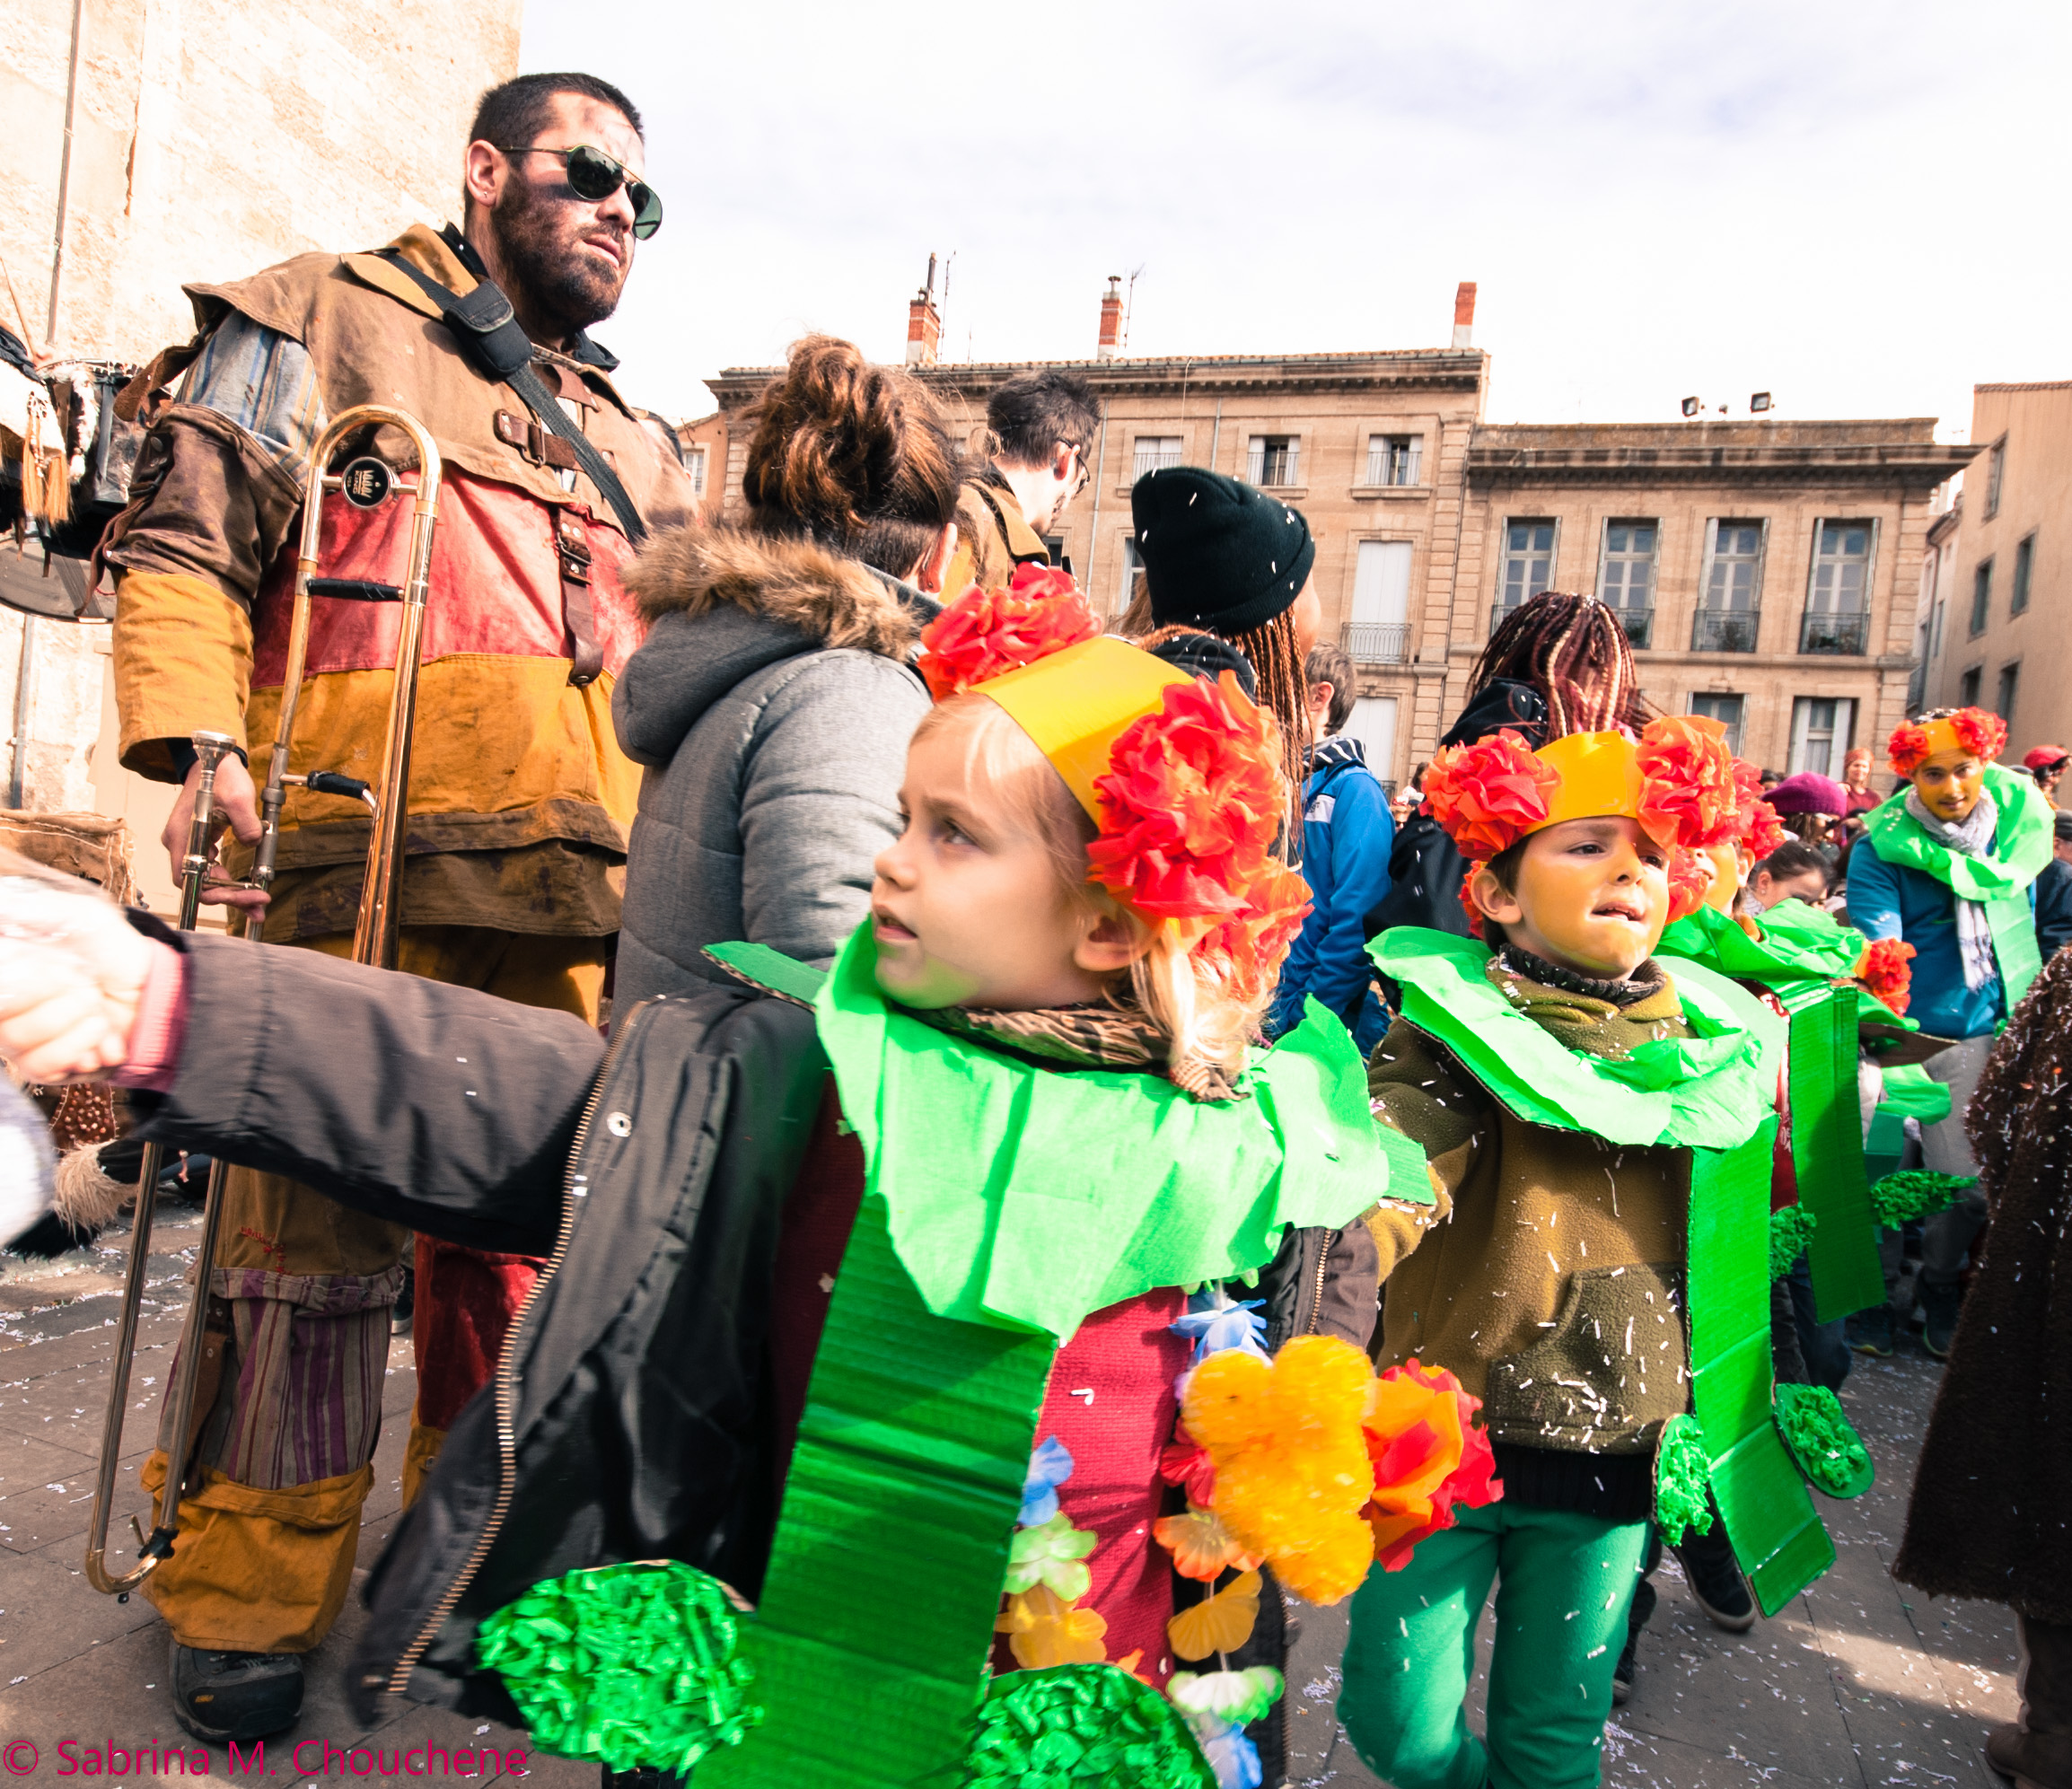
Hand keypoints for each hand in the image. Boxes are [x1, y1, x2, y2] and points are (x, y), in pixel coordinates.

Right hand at [0, 872, 154, 1080]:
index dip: (24, 980)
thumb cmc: (112, 948)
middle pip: (5, 1021)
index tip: (51, 964)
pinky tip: (101, 1034)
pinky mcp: (52, 1067)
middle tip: (85, 985)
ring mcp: (25, 1041)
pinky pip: (45, 1068)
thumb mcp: (76, 915)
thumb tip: (4, 905)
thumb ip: (32, 909)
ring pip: (22, 1045)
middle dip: (58, 997)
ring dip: (74, 1022)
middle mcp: (7, 1011)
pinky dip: (82, 1047)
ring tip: (97, 1008)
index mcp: (7, 975)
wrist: (154, 985)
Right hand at [160, 751, 267, 911]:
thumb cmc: (220, 775)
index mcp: (182, 836)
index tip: (246, 896)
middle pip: (199, 884)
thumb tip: (254, 843)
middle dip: (229, 897)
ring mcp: (189, 843)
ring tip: (257, 900)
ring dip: (231, 891)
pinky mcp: (200, 841)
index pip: (191, 880)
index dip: (217, 894)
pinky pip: (211, 867)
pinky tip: (247, 885)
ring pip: (206, 878)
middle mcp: (180, 843)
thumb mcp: (239, 798)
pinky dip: (228, 879)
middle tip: (258, 905)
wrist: (214, 760)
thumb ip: (247, 824)